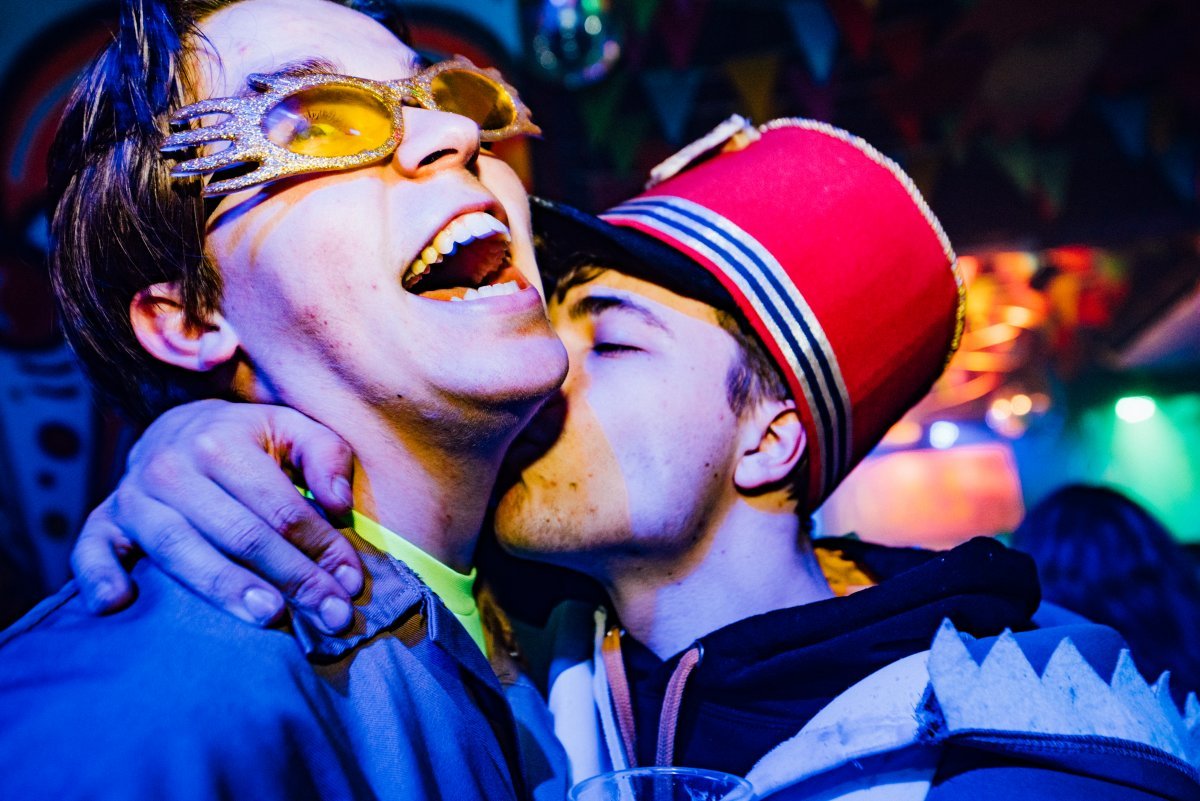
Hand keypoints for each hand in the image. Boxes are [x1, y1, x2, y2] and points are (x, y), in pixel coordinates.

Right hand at [72, 399, 361, 632]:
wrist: (178, 428)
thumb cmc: (250, 441)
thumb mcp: (295, 429)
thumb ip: (326, 457)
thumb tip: (338, 506)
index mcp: (222, 442)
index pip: (282, 509)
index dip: (322, 548)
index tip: (351, 584)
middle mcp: (172, 468)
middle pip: (240, 534)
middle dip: (292, 578)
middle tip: (331, 616)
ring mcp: (134, 497)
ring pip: (180, 550)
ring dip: (224, 588)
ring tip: (270, 617)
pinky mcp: (105, 521)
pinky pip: (91, 549)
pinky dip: (98, 576)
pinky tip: (119, 603)